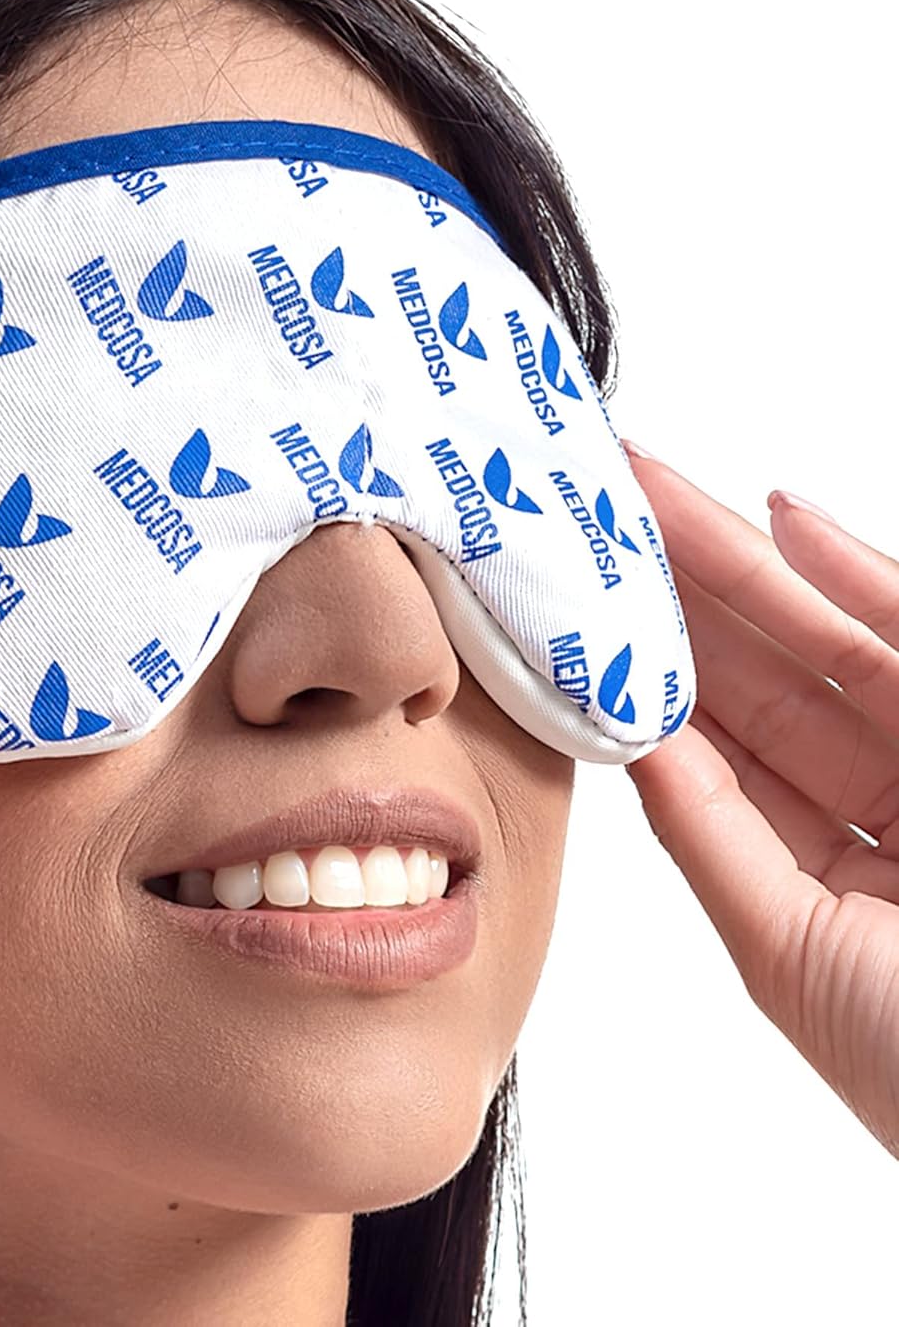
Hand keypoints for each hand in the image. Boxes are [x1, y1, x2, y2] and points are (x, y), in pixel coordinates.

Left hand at [621, 440, 898, 1159]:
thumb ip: (714, 838)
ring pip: (830, 645)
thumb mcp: (791, 951)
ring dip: (745, 566)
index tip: (583, 613)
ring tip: (658, 500)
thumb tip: (632, 742)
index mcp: (823, 872)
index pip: (720, 752)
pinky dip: (858, 576)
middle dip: (683, 600)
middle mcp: (884, 809)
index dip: (651, 675)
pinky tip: (786, 522)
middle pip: (765, 682)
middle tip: (606, 524)